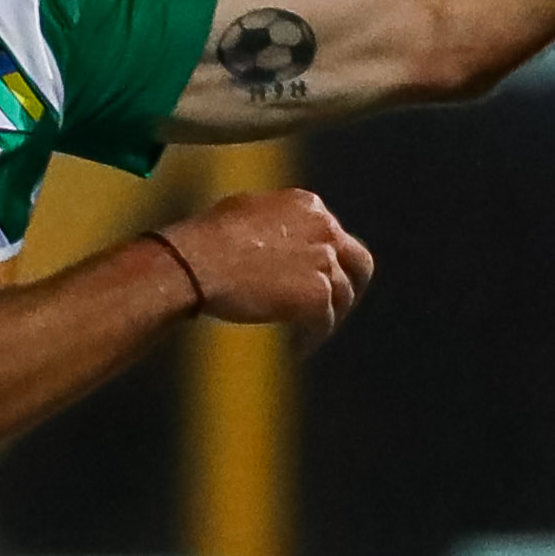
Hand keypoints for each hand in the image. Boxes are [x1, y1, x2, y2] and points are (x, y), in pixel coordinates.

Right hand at [158, 190, 375, 348]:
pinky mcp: (316, 295)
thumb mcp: (246, 210)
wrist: (195, 263)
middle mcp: (324, 229)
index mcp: (308, 206)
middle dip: (350, 288)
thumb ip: (276, 220)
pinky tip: (295, 349)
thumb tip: (281, 237)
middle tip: (334, 309)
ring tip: (307, 335)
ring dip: (327, 319)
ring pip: (342, 298)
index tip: (318, 281)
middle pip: (358, 264)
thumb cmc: (207, 239)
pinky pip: (323, 324)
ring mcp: (324, 262)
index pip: (336, 236)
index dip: (331, 262)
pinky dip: (311, 339)